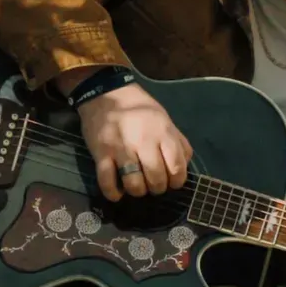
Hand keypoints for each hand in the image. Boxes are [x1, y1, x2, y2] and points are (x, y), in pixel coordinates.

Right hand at [74, 80, 192, 200]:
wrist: (105, 92)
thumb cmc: (138, 108)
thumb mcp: (164, 118)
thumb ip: (177, 141)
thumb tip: (184, 164)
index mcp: (162, 132)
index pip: (177, 167)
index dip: (176, 181)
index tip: (171, 182)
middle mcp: (144, 142)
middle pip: (156, 179)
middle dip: (157, 188)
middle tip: (153, 184)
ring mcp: (121, 148)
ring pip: (134, 184)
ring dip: (137, 191)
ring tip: (136, 187)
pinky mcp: (101, 153)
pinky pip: (107, 181)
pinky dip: (113, 193)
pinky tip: (118, 194)